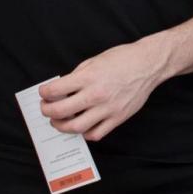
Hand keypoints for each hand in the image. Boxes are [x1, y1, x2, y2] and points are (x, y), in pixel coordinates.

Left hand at [40, 38, 171, 140]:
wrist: (148, 64)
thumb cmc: (123, 59)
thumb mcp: (94, 61)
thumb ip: (77, 76)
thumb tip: (62, 89)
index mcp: (88, 77)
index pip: (55, 90)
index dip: (44, 92)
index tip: (44, 93)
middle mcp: (96, 94)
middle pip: (61, 112)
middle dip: (47, 111)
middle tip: (46, 108)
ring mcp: (107, 109)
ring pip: (76, 127)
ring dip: (62, 126)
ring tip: (59, 121)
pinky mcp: (117, 118)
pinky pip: (96, 134)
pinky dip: (85, 133)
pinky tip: (82, 126)